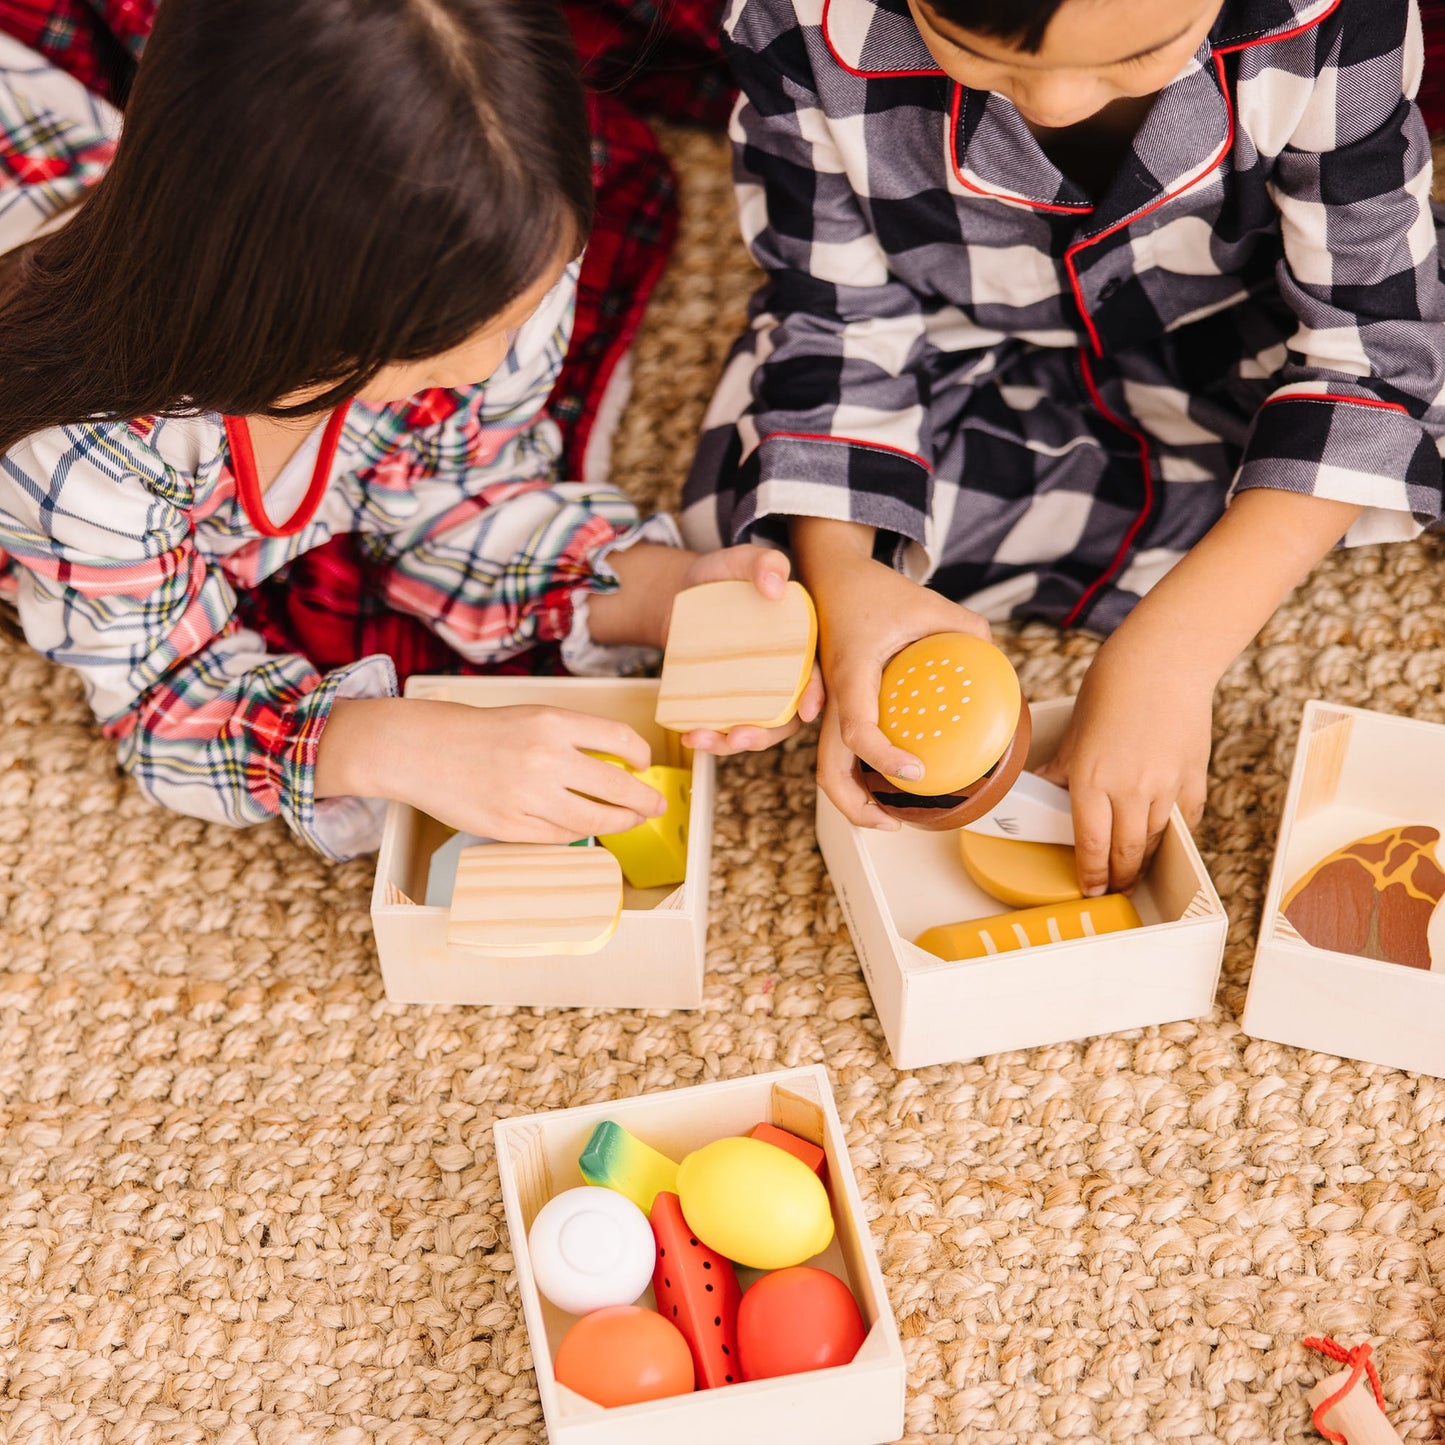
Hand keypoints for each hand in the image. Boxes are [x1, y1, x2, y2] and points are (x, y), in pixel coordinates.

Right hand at [316, 698, 667, 841]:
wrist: (421, 750)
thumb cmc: (478, 731)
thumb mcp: (531, 717)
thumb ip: (572, 738)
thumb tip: (619, 767)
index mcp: (553, 723)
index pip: (620, 739)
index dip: (640, 756)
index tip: (644, 766)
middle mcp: (546, 758)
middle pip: (617, 788)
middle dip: (644, 801)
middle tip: (656, 806)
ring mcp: (528, 796)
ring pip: (593, 820)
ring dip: (620, 823)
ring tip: (630, 821)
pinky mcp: (510, 826)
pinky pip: (558, 836)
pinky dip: (577, 833)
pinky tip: (586, 828)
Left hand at [672, 543, 825, 755]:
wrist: (679, 593)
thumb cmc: (719, 575)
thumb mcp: (739, 560)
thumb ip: (763, 562)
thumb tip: (775, 586)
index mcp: (802, 642)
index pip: (818, 673)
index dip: (818, 694)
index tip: (808, 710)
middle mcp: (785, 673)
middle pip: (789, 714)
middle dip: (768, 733)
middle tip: (739, 737)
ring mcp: (757, 691)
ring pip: (758, 727)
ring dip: (733, 743)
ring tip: (701, 740)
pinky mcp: (731, 700)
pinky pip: (728, 725)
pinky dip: (711, 736)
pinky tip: (688, 735)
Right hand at [799, 539, 991, 829]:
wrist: (828, 576)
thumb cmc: (874, 589)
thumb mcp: (927, 602)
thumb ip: (967, 628)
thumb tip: (998, 663)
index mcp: (853, 672)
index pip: (858, 729)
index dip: (884, 758)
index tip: (916, 770)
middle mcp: (831, 697)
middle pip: (827, 770)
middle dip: (856, 808)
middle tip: (894, 823)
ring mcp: (826, 706)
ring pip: (826, 768)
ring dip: (852, 800)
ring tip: (889, 815)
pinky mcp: (829, 708)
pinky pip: (835, 752)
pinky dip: (854, 777)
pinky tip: (884, 783)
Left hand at [1036, 636, 1211, 893]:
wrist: (1164, 661)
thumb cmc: (1110, 688)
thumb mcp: (1075, 732)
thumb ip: (1063, 768)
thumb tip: (1044, 789)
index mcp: (1091, 780)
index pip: (1091, 844)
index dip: (1092, 874)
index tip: (1091, 888)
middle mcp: (1129, 790)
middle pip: (1126, 853)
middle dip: (1119, 878)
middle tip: (1114, 889)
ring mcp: (1166, 786)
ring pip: (1155, 841)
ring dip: (1144, 861)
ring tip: (1135, 871)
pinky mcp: (1194, 777)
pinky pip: (1184, 820)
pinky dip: (1174, 835)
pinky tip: (1165, 840)